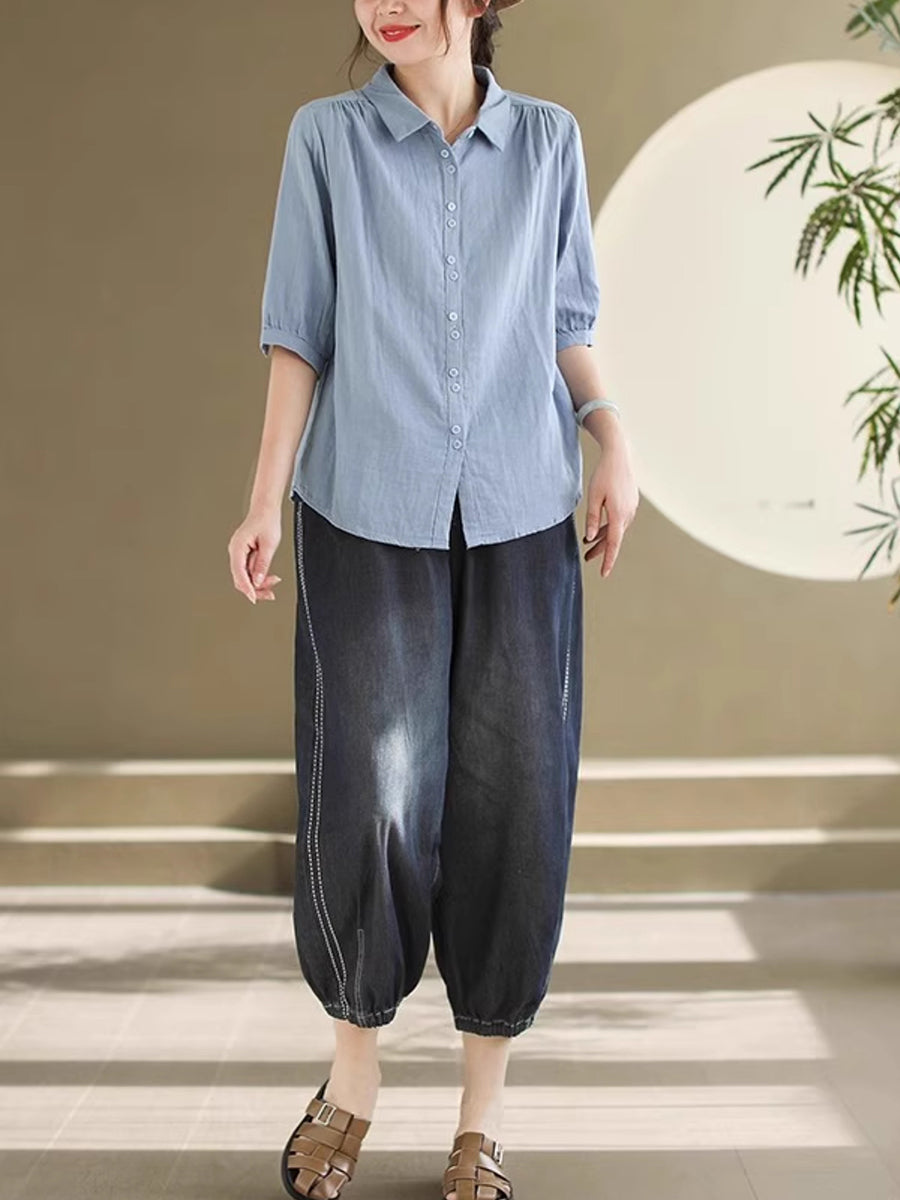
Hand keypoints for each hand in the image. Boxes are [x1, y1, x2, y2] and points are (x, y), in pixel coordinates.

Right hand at [228, 508, 282, 603]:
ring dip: (259, 583)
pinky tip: (270, 578)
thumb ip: (263, 563)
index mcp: (237, 548)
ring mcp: (239, 554)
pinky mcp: (244, 554)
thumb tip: (258, 581)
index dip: (247, 588)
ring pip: (245, 576)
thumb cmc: (266, 521)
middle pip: (240, 578)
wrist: (265, 509)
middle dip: (255, 588)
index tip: (254, 598)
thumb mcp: (269, 544)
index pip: (239, 573)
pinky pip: (249, 570)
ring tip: (274, 583)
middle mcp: (235, 552)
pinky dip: (259, 576)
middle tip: (270, 594)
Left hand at [582, 443, 639, 576]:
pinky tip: (599, 530)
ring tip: (588, 545)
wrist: (619, 456)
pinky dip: (609, 527)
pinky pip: (619, 521)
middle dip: (601, 550)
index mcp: (619, 514)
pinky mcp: (630, 504)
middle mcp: (628, 514)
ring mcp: (631, 509)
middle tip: (587, 558)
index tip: (604, 573)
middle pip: (614, 538)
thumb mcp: (593, 497)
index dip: (608, 560)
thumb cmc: (604, 474)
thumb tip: (591, 538)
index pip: (613, 544)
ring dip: (604, 538)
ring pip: (617, 530)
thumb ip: (592, 518)